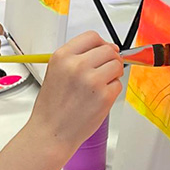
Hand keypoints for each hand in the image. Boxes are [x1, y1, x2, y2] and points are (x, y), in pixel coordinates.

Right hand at [29, 32, 123, 151]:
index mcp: (62, 56)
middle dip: (110, 59)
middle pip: (108, 49)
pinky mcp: (104, 96)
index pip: (92, 37)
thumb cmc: (52, 107)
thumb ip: (76, 57)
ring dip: (113, 74)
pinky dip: (113, 90)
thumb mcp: (56, 71)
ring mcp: (92, 80)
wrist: (51, 132)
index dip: (101, 44)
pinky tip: (99, 98)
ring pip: (117, 65)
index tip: (104, 50)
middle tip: (104, 71)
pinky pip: (118, 85)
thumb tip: (105, 49)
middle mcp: (77, 65)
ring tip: (100, 85)